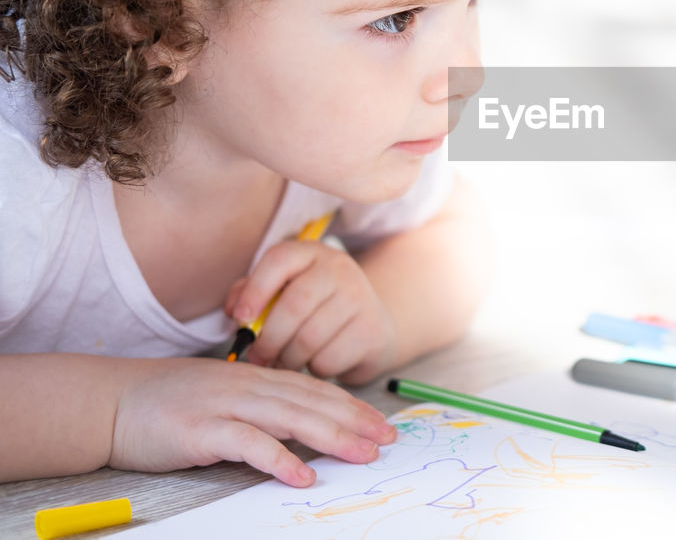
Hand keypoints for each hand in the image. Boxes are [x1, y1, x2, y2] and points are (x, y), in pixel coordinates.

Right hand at [110, 358, 396, 485]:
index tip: (381, 423)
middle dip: (354, 421)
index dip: (351, 405)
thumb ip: (258, 406)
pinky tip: (302, 475)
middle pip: (312, 402)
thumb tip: (298, 428)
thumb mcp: (222, 396)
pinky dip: (278, 459)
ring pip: (290, 418)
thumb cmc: (165, 403)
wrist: (109, 401)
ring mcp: (225, 405)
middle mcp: (246, 386)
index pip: (313, 390)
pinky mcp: (202, 430)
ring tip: (362, 454)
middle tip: (387, 439)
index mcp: (254, 378)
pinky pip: (249, 444)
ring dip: (331, 437)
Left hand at [225, 240, 397, 384]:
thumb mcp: (284, 291)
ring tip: (284, 361)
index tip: (240, 318)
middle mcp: (339, 269)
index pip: (280, 259)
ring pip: (308, 339)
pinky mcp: (372, 330)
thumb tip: (234, 311)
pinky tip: (315, 362)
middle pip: (293, 306)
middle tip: (258, 356)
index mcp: (311, 253)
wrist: (372, 325)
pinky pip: (329, 359)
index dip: (254, 290)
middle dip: (268, 339)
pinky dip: (313, 369)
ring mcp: (360, 298)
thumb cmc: (315, 309)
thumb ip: (251, 293)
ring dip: (288, 359)